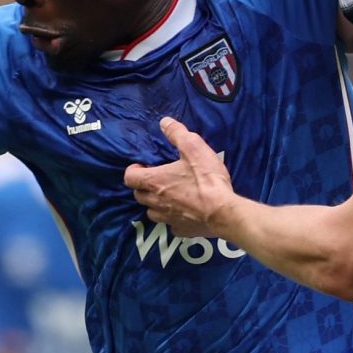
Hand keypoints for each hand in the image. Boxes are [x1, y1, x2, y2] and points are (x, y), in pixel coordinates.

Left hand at [122, 118, 238, 237]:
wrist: (223, 212)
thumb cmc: (206, 179)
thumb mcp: (194, 148)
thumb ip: (177, 134)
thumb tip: (164, 122)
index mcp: (155, 181)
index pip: (129, 178)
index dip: (134, 171)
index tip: (144, 167)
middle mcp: (155, 202)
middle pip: (138, 195)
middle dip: (144, 186)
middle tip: (158, 179)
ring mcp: (167, 218)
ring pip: (151, 211)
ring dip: (155, 203)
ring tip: (168, 196)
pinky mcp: (180, 230)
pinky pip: (169, 224)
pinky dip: (172, 217)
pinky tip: (183, 211)